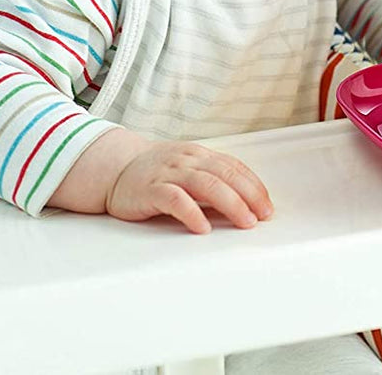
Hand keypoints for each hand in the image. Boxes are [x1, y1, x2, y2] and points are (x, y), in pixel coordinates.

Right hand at [107, 138, 273, 233]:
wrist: (113, 168)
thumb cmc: (154, 173)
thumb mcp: (187, 169)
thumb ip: (212, 180)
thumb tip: (244, 203)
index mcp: (199, 155)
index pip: (234, 167)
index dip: (254, 186)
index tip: (268, 206)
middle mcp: (187, 160)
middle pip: (225, 174)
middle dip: (249, 195)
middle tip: (263, 216)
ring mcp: (169, 173)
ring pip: (206, 184)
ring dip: (230, 203)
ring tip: (245, 221)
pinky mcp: (151, 190)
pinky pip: (175, 199)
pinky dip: (192, 213)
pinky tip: (203, 227)